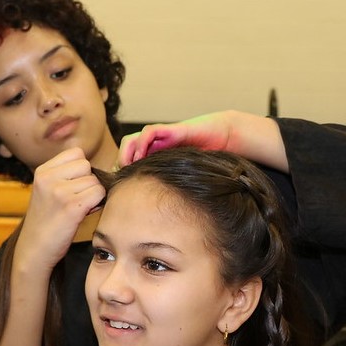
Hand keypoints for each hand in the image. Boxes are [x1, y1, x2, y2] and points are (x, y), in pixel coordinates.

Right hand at [15, 148, 104, 273]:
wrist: (35, 249)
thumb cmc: (48, 220)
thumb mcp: (48, 190)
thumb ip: (66, 175)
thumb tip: (100, 168)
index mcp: (42, 171)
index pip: (77, 153)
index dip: (82, 169)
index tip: (75, 185)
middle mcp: (48, 178)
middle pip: (87, 166)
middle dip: (89, 182)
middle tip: (78, 199)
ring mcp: (59, 192)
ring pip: (95, 181)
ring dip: (94, 195)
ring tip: (79, 208)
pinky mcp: (71, 207)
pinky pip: (99, 194)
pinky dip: (97, 204)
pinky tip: (85, 213)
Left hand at [118, 110, 288, 171]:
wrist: (225, 137)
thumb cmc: (209, 158)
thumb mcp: (188, 177)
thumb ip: (176, 187)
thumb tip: (167, 214)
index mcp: (159, 156)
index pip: (133, 161)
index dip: (125, 172)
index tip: (121, 188)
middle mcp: (157, 145)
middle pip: (127, 150)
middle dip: (121, 164)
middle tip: (120, 179)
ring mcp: (162, 137)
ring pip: (132, 140)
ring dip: (127, 153)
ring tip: (127, 167)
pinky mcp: (171, 131)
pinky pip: (149, 132)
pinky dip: (142, 143)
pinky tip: (141, 156)